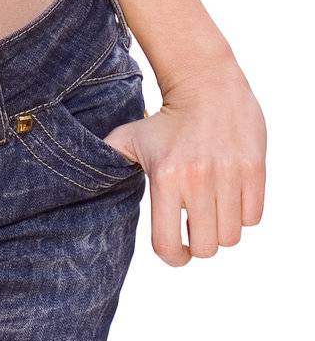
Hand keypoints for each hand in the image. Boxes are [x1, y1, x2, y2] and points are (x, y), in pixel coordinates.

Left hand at [101, 53, 266, 265]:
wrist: (206, 84)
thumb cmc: (165, 119)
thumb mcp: (130, 138)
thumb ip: (110, 160)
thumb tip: (86, 182)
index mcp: (165, 177)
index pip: (168, 245)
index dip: (173, 257)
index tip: (178, 251)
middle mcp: (197, 179)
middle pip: (206, 247)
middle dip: (200, 242)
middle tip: (195, 223)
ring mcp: (228, 175)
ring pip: (231, 236)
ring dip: (222, 228)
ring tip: (212, 206)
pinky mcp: (253, 169)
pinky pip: (253, 217)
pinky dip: (242, 213)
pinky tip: (229, 195)